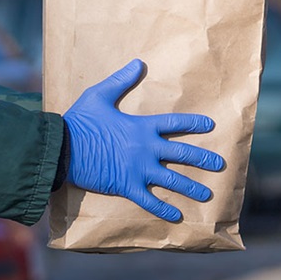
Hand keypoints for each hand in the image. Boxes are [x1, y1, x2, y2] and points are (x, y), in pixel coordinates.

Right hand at [63, 59, 224, 221]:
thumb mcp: (99, 95)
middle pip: (182, 153)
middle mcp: (146, 149)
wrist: (61, 149)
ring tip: (208, 195)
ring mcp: (138, 169)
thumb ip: (120, 81)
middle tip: (220, 164)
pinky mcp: (126, 186)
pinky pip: (149, 200)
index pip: (175, 123)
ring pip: (172, 180)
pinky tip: (178, 216)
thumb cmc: (78, 122)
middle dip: (203, 159)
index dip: (194, 123)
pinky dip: (164, 209)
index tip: (211, 125)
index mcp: (142, 127)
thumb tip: (138, 62)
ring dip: (191, 187)